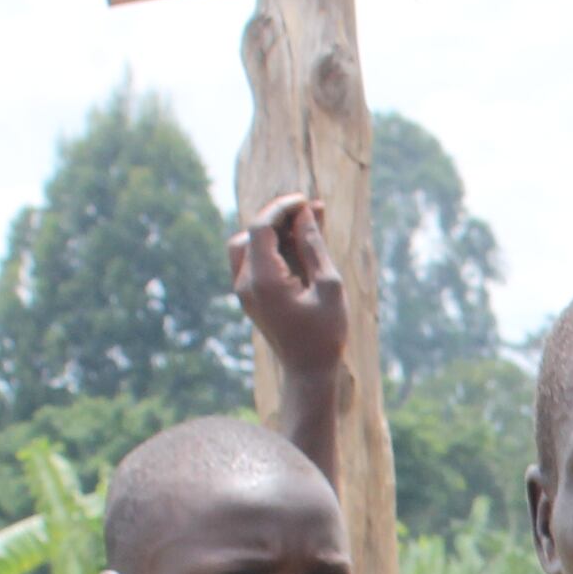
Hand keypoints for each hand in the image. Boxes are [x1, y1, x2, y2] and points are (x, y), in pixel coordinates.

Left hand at [233, 192, 348, 384]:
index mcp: (264, 280)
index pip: (261, 227)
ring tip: (305, 227)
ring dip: (273, 231)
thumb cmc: (325, 333)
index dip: (282, 207)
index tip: (306, 201)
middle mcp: (246, 283)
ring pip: (247, 244)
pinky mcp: (249, 295)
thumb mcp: (328, 286)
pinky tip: (298, 246)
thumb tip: (305, 213)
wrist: (307, 372)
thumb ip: (314, 246)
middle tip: (311, 212)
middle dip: (278, 217)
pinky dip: (271, 247)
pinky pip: (252, 260)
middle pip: (251, 232)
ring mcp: (244, 290)